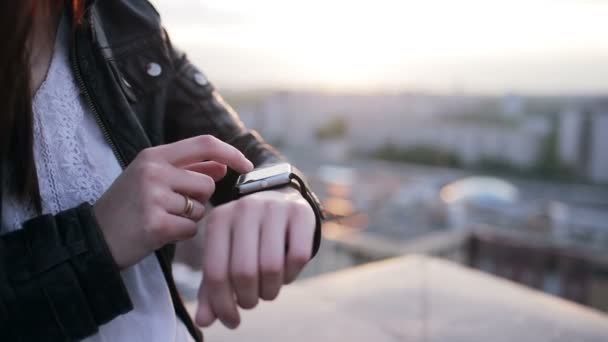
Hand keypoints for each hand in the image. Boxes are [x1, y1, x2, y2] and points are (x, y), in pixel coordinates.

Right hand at [93, 135, 253, 268]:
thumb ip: (189, 169)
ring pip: (200, 208)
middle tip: (170, 207)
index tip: (247, 165)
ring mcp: (153, 197)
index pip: (204, 144)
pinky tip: (158, 233)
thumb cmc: (127, 207)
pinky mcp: (155, 224)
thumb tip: (223, 165)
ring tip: (160, 218)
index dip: (230, 153)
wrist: (93, 238)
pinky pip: (191, 229)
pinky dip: (180, 235)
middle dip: (199, 200)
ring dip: (188, 218)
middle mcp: (154, 171)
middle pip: (207, 183)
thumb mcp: (153, 179)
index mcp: (154, 156)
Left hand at [195, 187, 315, 328]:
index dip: (222, 304)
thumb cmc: (247, 235)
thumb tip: (205, 320)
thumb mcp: (225, 253)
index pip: (215, 272)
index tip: (231, 320)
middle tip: (251, 301)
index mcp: (219, 219)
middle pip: (244, 272)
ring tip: (268, 290)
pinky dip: (292, 275)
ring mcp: (274, 208)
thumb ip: (212, 287)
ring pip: (271, 267)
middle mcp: (244, 209)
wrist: (278, 196)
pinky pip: (298, 256)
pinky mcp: (301, 212)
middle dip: (248, 298)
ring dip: (270, 291)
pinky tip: (286, 273)